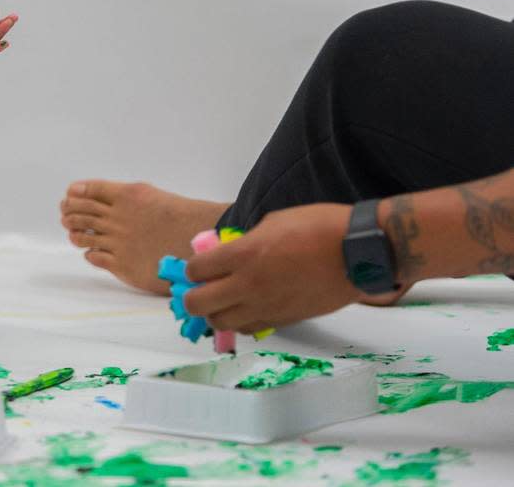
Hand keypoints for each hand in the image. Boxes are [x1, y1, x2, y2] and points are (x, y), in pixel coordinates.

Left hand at [183, 204, 361, 331]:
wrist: (358, 252)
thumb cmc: (319, 227)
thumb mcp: (273, 222)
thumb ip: (246, 242)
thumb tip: (230, 253)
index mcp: (243, 254)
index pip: (196, 270)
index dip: (193, 268)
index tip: (200, 266)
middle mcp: (248, 285)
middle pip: (198, 304)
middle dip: (193, 296)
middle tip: (201, 288)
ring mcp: (265, 306)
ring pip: (220, 323)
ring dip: (215, 312)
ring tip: (223, 301)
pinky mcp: (284, 320)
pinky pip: (249, 329)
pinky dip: (240, 322)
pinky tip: (246, 309)